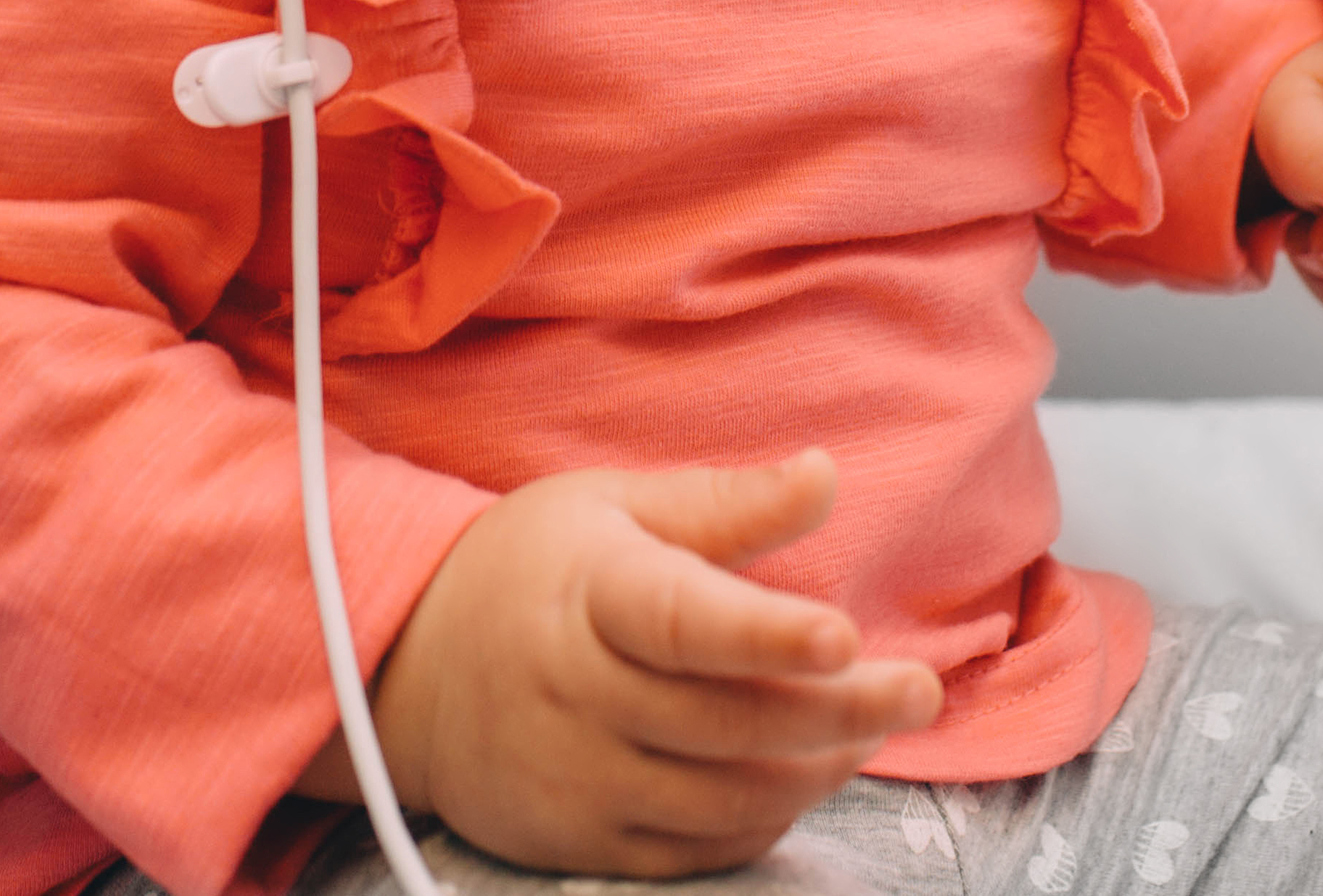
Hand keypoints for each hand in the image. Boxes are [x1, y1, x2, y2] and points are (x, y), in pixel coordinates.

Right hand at [309, 452, 942, 876]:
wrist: (403, 671)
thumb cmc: (529, 569)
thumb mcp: (612, 507)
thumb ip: (724, 505)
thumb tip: (826, 474)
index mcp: (591, 595)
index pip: (686, 621)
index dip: (767, 633)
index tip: (845, 634)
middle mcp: (580, 694)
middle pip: (730, 722)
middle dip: (842, 712)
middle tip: (919, 693)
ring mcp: (578, 776)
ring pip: (726, 795)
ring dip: (815, 768)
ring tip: (868, 728)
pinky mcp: (578, 837)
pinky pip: (696, 848)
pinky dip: (762, 819)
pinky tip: (799, 776)